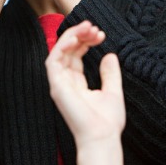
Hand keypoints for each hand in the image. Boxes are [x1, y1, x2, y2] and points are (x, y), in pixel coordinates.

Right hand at [46, 21, 125, 146]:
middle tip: (94, 27)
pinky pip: (53, 60)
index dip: (85, 41)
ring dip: (72, 35)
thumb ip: (110, 73)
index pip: (75, 54)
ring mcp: (59, 83)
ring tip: (88, 27)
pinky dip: (62, 46)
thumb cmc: (107, 121)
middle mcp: (65, 82)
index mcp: (76, 83)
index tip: (100, 34)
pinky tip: (76, 38)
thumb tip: (110, 55)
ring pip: (58, 51)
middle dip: (79, 34)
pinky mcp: (56, 86)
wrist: (102, 137)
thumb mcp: (113, 91)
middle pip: (66, 50)